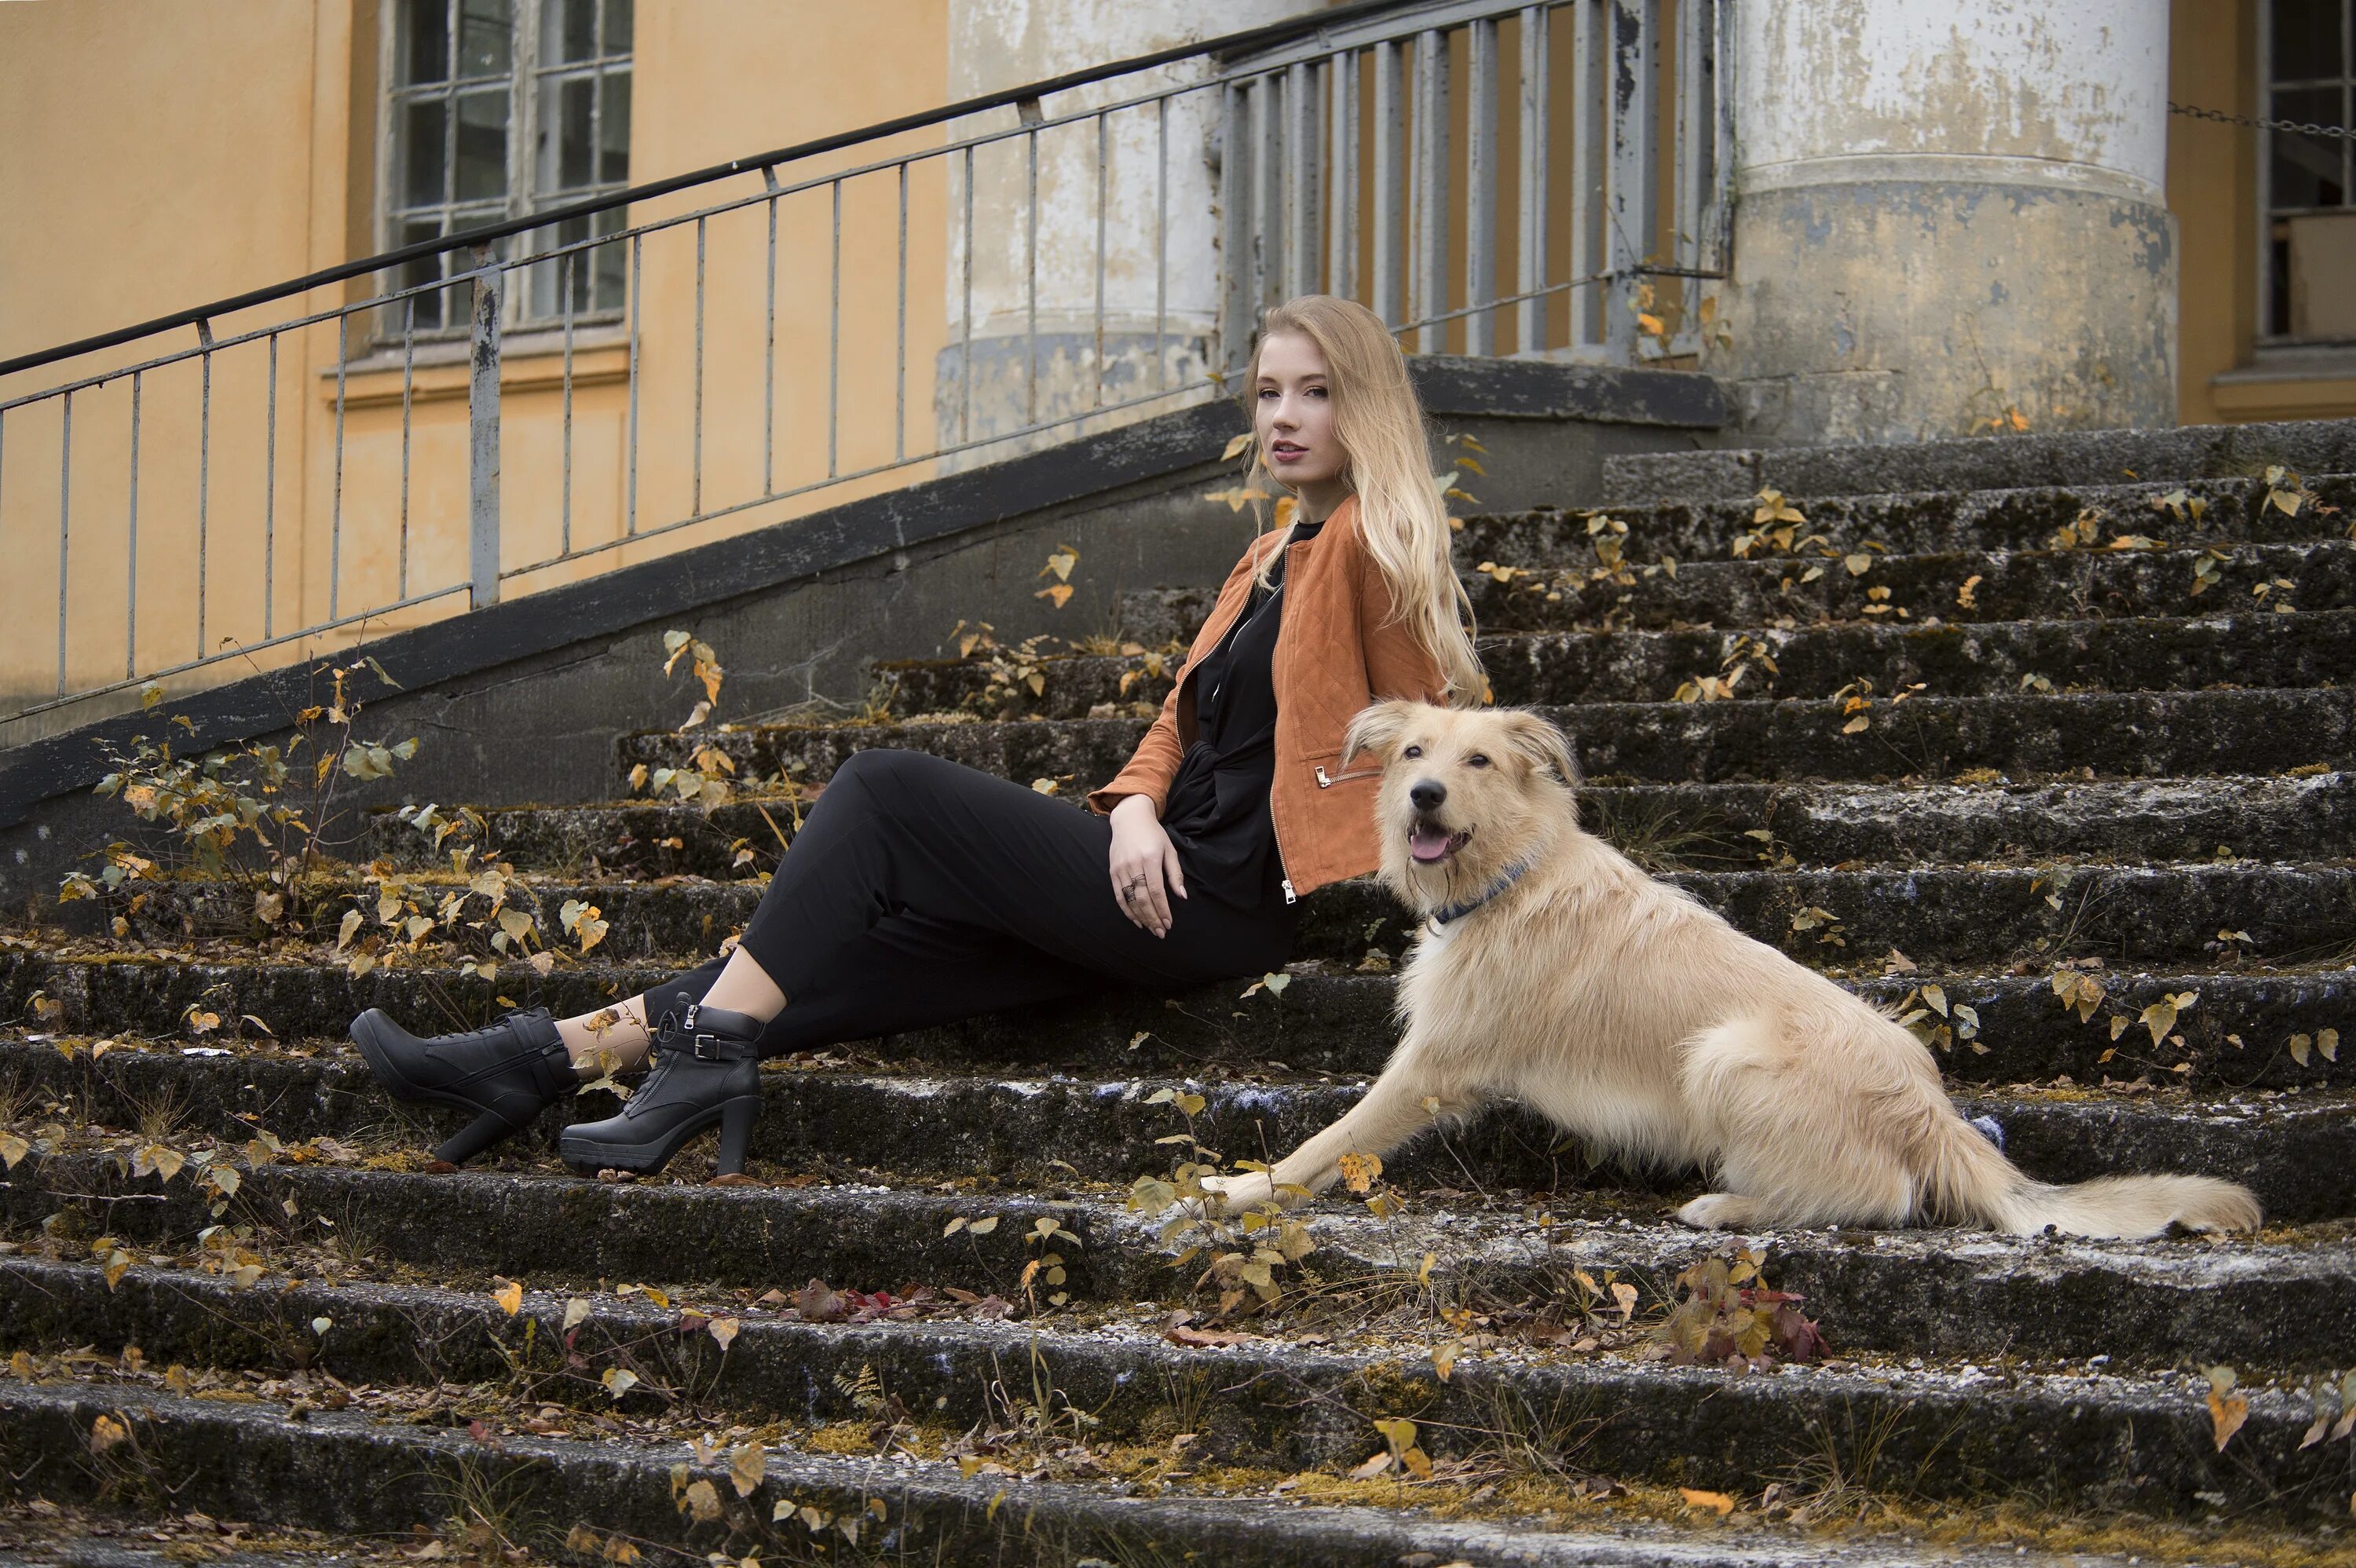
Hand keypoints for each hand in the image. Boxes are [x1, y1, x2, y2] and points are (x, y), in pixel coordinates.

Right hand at [1107, 794, 1186, 936]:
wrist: (1129, 818)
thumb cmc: (1153, 834)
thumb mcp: (1169, 849)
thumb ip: (1175, 873)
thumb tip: (1181, 896)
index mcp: (1150, 858)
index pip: (1156, 891)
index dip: (1163, 909)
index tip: (1169, 923)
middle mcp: (1134, 864)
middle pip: (1143, 899)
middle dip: (1153, 918)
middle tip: (1161, 932)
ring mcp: (1121, 868)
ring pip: (1130, 900)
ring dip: (1141, 917)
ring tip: (1151, 929)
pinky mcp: (1113, 871)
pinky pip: (1119, 895)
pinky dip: (1127, 910)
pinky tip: (1136, 920)